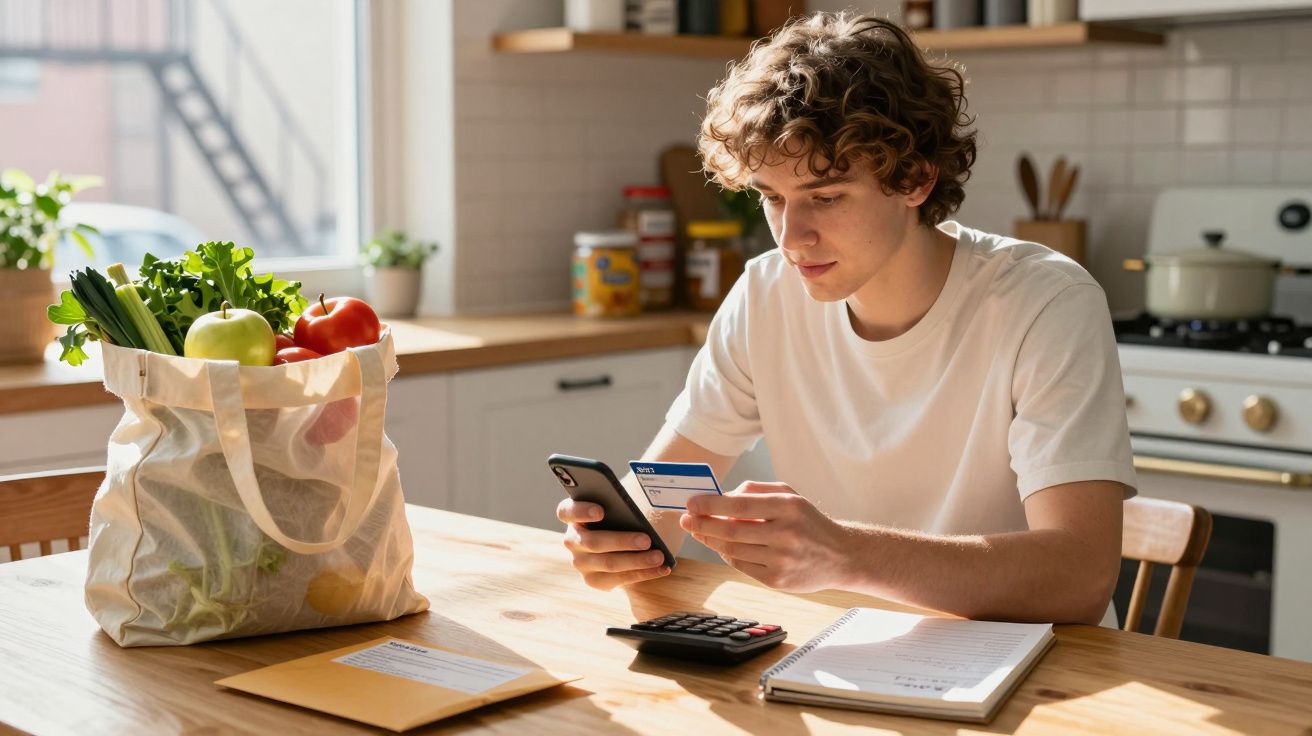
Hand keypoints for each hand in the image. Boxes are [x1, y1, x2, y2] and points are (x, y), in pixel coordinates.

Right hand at [556, 497, 671, 590]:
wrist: (623, 540)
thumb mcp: (619, 505)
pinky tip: (662, 568)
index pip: (567, 511)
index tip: (601, 511)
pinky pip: (620, 579)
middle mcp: (572, 540)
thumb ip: (622, 502)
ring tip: (659, 556)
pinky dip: (644, 573)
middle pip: (592, 542)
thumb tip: (649, 501)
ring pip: (608, 563)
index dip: (581, 511)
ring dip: (637, 561)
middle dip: (621, 541)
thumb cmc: (621, 516)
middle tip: (646, 540)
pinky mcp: (594, 580)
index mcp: (572, 515)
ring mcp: (581, 563)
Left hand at [680, 482, 848, 592]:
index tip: (691, 503)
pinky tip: (722, 546)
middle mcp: (785, 534)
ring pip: (732, 550)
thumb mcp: (790, 495)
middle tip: (686, 519)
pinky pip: (741, 566)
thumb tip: (721, 496)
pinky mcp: (778, 581)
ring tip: (699, 532)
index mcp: (788, 507)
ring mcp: (781, 560)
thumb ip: (756, 490)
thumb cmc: (809, 522)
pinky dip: (727, 555)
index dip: (710, 505)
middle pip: (730, 530)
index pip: (739, 506)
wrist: (841, 556)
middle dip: (702, 524)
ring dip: (710, 540)